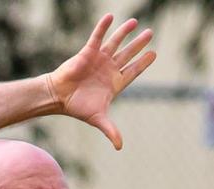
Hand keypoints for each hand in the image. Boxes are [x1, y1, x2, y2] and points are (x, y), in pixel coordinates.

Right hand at [47, 14, 155, 149]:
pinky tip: (111, 16)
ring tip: (135, 22)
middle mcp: (109, 69)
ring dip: (125, 32)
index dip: (143, 62)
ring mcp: (99, 59)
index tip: (153, 54)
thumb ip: (111, 131)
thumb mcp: (98, 119)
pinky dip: (104, 27)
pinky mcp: (88, 52)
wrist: (60, 97)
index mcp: (114, 83)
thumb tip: (120, 147)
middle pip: (128, 54)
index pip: (133, 70)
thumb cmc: (78, 108)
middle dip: (139, 44)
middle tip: (150, 34)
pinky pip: (98, 37)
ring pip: (115, 43)